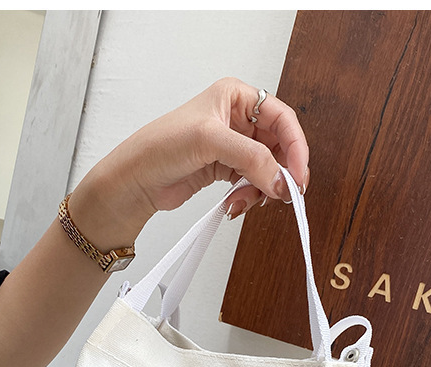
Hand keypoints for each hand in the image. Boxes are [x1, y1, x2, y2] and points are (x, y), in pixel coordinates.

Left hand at [0, 79, 309, 366]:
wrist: (133, 183)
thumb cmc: (159, 148)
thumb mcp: (209, 142)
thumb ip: (252, 157)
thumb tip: (282, 181)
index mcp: (235, 96)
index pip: (281, 118)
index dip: (295, 147)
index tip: (297, 176)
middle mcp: (236, 119)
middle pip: (278, 146)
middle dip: (278, 172)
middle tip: (278, 197)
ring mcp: (231, 146)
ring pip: (266, 169)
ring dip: (261, 190)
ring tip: (243, 203)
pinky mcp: (223, 171)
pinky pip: (250, 184)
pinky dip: (247, 197)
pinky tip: (233, 206)